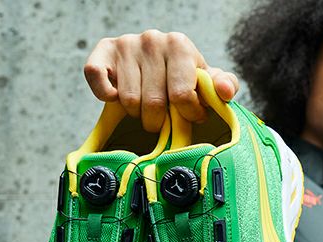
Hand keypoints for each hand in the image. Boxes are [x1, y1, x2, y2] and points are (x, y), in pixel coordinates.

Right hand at [84, 30, 239, 131]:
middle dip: (161, 121)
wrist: (157, 64)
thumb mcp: (207, 82)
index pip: (181, 96)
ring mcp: (126, 44)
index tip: (190, 114)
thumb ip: (224, 85)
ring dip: (138, 114)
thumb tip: (226, 92)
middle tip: (165, 118)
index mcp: (179, 44)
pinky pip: (96, 77)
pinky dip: (106, 95)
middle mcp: (151, 39)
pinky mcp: (102, 52)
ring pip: (129, 102)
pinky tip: (118, 98)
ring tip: (146, 107)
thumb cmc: (185, 78)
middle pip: (154, 104)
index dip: (188, 115)